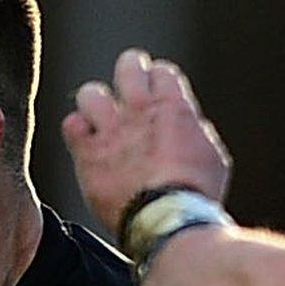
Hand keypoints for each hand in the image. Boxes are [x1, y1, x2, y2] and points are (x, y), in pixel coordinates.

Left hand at [63, 48, 231, 237]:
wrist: (168, 220)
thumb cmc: (197, 194)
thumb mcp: (213, 157)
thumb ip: (195, 133)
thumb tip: (188, 127)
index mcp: (174, 107)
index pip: (163, 72)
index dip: (161, 82)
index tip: (160, 95)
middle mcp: (139, 110)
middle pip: (128, 65)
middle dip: (130, 72)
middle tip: (130, 89)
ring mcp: (110, 131)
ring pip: (91, 93)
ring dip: (97, 105)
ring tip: (103, 120)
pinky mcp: (88, 154)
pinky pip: (71, 125)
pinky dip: (78, 132)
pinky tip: (87, 145)